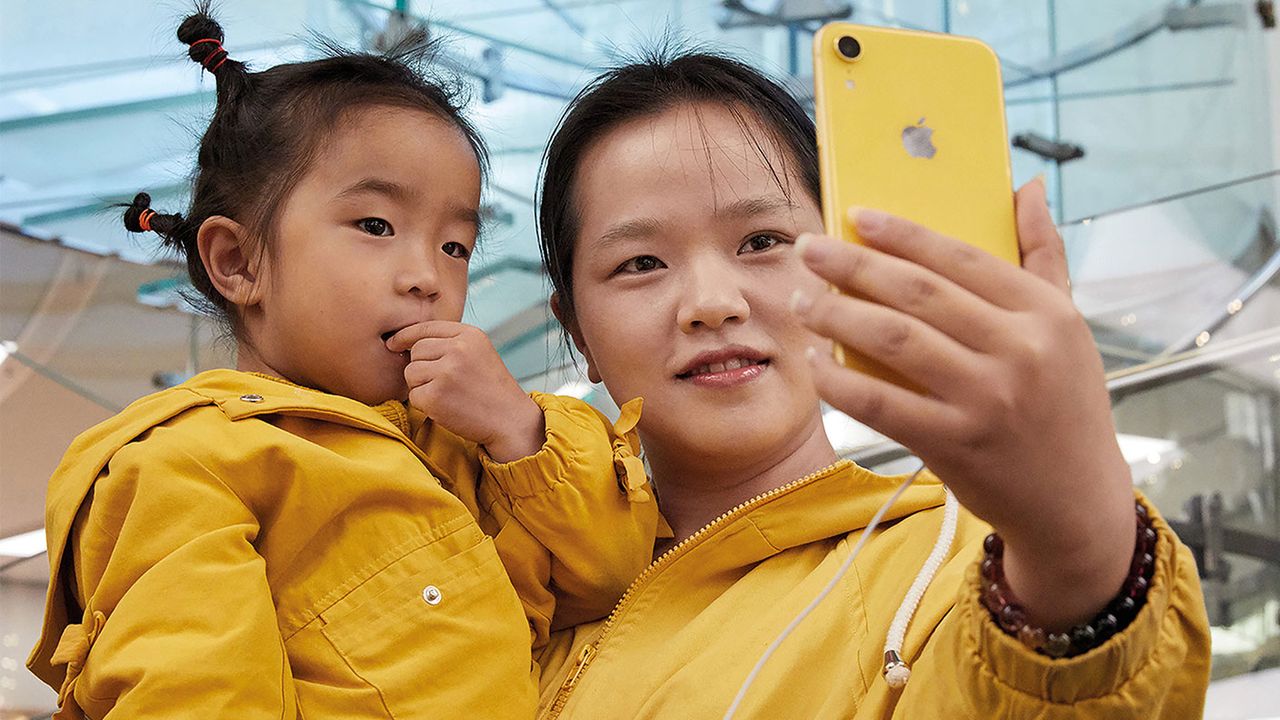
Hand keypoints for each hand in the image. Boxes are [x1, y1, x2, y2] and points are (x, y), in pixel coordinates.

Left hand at [387, 321, 544, 462]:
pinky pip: (414, 395)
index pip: (426, 328)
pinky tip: (446, 407)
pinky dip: (424, 404)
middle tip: (444, 383)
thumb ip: (450, 343)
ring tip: (447, 395)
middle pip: (416, 351)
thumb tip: (406, 342)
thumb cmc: (491, 389)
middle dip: (422, 367)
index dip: (405, 336)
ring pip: (411, 373)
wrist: (510, 420)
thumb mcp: (478, 353)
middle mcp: (458, 349)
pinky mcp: (437, 395)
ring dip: (422, 386)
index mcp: (469, 335)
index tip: (393, 343)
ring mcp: (447, 372)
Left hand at [790, 179, 1134, 628]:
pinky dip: (839, 382)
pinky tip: (814, 364)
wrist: (1076, 502)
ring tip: (802, 301)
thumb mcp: (1068, 328)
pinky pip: (880, 403)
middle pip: (916, 292)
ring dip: (836, 315)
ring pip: (892, 339)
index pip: (960, 256)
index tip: (855, 215)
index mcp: (1046, 312)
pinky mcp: (956, 444)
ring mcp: (986, 399)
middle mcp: (1020, 350)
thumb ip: (1045, 254)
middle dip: (852, 265)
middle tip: (807, 250)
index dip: (902, 233)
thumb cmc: (1063, 405)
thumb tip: (1029, 186)